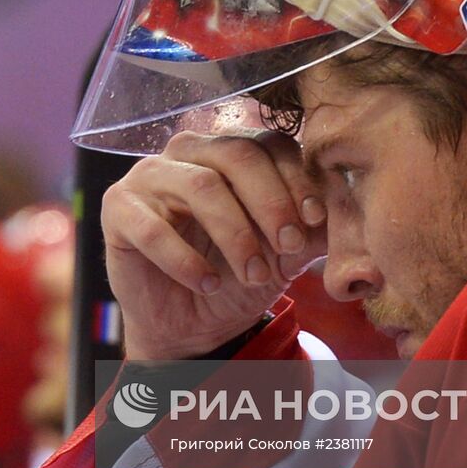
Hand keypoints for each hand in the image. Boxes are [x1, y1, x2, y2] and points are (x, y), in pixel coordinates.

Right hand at [102, 129, 325, 360]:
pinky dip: (186, 260)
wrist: (188, 324)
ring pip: (201, 187)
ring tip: (254, 274)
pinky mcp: (117, 208)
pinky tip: (207, 285)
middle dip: (271, 204)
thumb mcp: (283, 254)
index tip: (314, 221)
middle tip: (289, 248)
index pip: (268, 143)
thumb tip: (349, 211)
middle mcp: (187, 152)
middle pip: (237, 155)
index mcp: (228, 151)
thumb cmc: (234, 276)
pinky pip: (154, 227)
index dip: (296, 179)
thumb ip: (312, 228)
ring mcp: (148, 176)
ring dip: (235, 235)